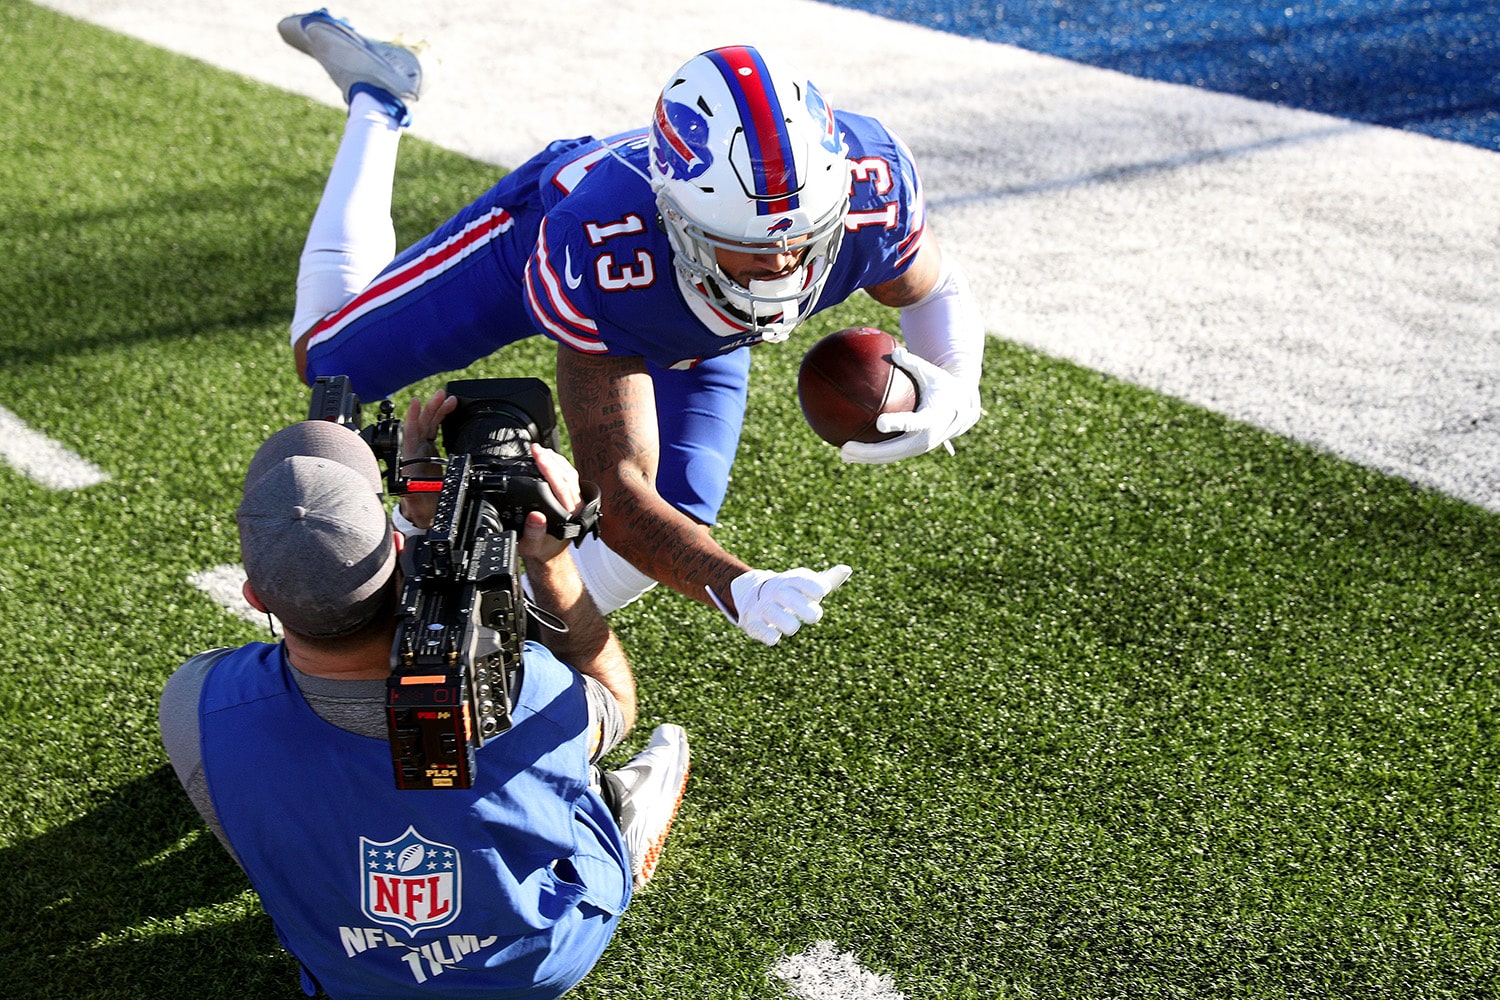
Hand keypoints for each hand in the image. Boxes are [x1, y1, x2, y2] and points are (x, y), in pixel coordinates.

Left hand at [396, 389, 456, 529]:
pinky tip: (449, 409)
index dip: (413, 418)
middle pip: (422, 423)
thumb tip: (412, 486)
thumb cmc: (419, 506)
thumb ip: (413, 494)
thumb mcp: (416, 502)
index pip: (410, 433)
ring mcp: (421, 449)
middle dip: (432, 407)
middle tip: (443, 395)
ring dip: (438, 409)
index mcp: (409, 459)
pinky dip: (441, 418)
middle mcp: (414, 451)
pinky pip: (434, 429)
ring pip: (429, 424)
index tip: (416, 402)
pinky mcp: (429, 450)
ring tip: (450, 398)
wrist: (423, 512)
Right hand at [518, 444, 583, 565]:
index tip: (538, 456)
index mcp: (569, 517)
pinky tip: (548, 458)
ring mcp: (575, 501)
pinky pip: (569, 476)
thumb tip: (536, 517)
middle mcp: (575, 507)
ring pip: (570, 474)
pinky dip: (558, 464)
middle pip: (567, 476)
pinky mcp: (572, 498)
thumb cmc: (540, 550)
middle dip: (551, 459)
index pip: (561, 487)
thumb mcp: (531, 547)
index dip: (549, 469)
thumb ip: (533, 533)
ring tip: (540, 449)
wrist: (549, 555)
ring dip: (556, 459)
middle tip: (535, 448)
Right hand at [710, 565, 852, 645]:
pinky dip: (767, 634)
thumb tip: (847, 569)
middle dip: (801, 605)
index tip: (824, 591)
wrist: (752, 596)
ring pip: (771, 612)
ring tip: (793, 627)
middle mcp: (775, 592)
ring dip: (784, 621)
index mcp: (790, 581)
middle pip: (786, 595)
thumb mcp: (807, 584)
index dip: (812, 585)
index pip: (801, 580)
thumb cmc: (791, 592)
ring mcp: (762, 607)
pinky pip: (759, 629)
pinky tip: (775, 638)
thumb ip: (828, 579)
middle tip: (816, 616)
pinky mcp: (753, 623)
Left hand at [839, 347, 980, 463]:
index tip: (880, 423)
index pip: (912, 422)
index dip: (897, 423)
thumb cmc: (943, 386)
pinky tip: (853, 452)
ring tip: (844, 455)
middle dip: (870, 452)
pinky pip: (891, 454)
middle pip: (895, 449)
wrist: (963, 410)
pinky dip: (872, 456)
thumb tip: (895, 351)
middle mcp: (926, 438)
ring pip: (890, 456)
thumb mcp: (932, 373)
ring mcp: (920, 447)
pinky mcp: (914, 450)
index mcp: (932, 418)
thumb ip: (913, 363)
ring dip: (867, 458)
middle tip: (846, 448)